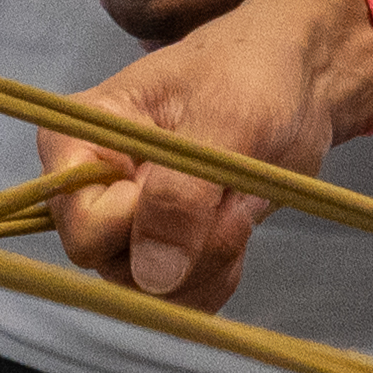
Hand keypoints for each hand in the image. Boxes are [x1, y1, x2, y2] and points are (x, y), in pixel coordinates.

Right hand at [40, 0, 372, 310]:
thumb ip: (181, 195)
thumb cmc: (251, 74)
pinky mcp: (163, 245)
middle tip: (229, 199)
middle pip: (110, 265)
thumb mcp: (225, 123)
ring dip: (207, 263)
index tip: (191, 188)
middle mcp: (90, 186)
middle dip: (182, 249)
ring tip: (238, 205)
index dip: (134, 224)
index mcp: (78, 139)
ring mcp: (126, 220)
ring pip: (147, 290)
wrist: (294, 82)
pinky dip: (217, 274)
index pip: (78, 224)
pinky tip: (237, 226)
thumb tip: (151, 276)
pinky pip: (178, 297)